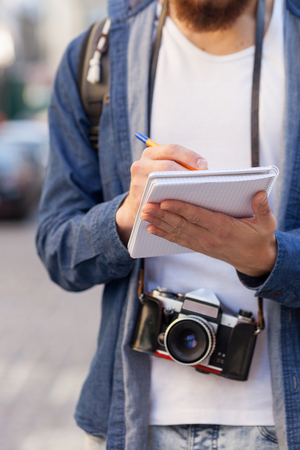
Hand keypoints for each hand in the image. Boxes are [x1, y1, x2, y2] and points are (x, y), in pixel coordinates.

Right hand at [116, 144, 206, 244]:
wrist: (138, 204)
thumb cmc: (160, 184)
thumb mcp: (165, 169)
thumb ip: (180, 165)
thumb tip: (203, 168)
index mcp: (150, 154)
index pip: (172, 149)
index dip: (190, 156)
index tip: (204, 166)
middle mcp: (140, 165)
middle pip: (167, 166)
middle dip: (187, 173)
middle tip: (203, 181)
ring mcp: (137, 183)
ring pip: (163, 184)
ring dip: (182, 188)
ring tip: (197, 192)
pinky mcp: (139, 201)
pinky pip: (160, 202)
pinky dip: (175, 203)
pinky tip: (188, 205)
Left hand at [140, 191, 276, 276]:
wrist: (255, 261)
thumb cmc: (259, 239)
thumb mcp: (266, 224)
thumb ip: (263, 209)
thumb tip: (259, 195)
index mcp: (223, 228)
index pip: (198, 216)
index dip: (181, 209)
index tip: (165, 202)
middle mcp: (209, 237)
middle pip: (182, 224)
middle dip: (162, 215)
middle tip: (146, 206)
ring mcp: (203, 244)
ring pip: (177, 232)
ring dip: (159, 223)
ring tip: (144, 215)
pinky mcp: (200, 247)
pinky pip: (179, 240)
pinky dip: (165, 234)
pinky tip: (153, 229)